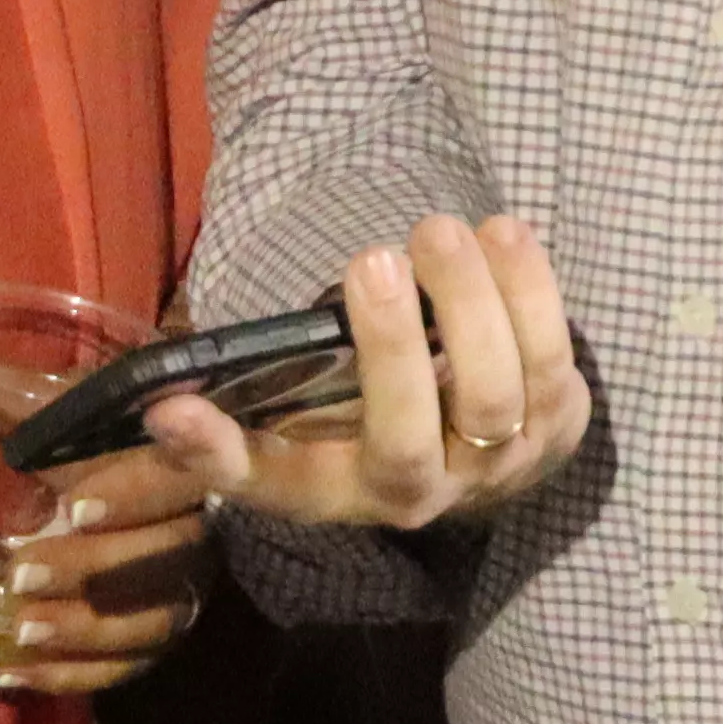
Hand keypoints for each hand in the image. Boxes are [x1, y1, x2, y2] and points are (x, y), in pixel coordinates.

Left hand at [0, 422, 211, 696]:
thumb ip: (2, 400)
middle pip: (162, 556)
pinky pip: (128, 665)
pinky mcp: (165, 631)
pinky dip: (72, 673)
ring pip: (149, 619)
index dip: (135, 491)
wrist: (164, 485)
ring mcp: (188, 585)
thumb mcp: (65, 408)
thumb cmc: (105, 433)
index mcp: (183, 455)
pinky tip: (15, 672)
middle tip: (22, 573)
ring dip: (81, 627)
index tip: (76, 506)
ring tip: (22, 628)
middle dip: (91, 569)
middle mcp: (199, 523)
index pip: (181, 471)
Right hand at [143, 221, 588, 537]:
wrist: (478, 450)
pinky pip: (555, 360)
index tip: (172, 407)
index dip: (221, 455)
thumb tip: (160, 408)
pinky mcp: (562, 427)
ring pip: (496, 393)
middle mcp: (421, 493)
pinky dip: (531, 291)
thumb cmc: (364, 423)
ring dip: (474, 302)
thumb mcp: (298, 428)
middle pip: (408, 438)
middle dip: (391, 348)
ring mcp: (499, 465)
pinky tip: (503, 234)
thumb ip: (235, 421)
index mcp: (338, 491)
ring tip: (442, 229)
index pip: (272, 485)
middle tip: (371, 257)